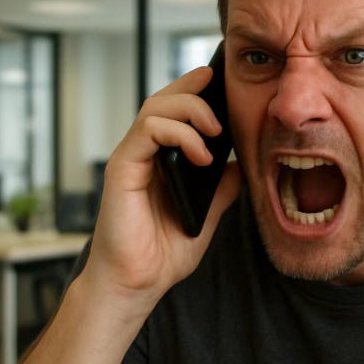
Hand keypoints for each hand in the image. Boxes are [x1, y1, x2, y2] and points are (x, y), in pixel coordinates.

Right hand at [84, 67, 241, 310]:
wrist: (138, 284)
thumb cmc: (164, 254)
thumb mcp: (207, 214)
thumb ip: (221, 187)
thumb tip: (241, 164)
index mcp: (162, 160)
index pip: (176, 111)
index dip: (196, 90)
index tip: (220, 79)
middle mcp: (144, 154)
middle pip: (164, 100)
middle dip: (195, 90)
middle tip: (223, 103)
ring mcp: (132, 159)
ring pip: (156, 107)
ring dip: (191, 110)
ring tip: (215, 130)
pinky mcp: (122, 168)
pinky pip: (147, 131)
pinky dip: (179, 134)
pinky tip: (201, 155)